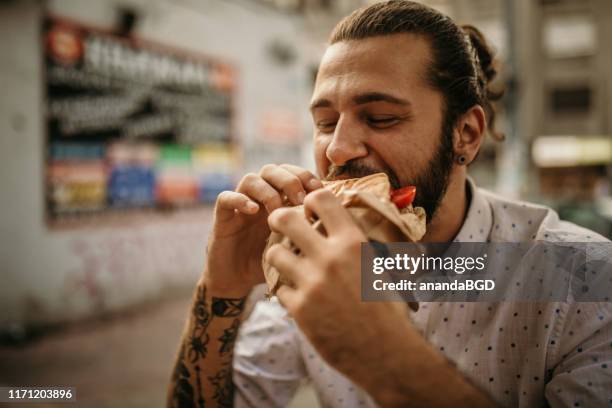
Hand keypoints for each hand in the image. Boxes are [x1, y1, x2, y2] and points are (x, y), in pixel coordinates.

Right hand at [204, 164, 322, 296]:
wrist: (238, 281)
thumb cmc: (270, 263)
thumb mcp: (296, 247)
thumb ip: (312, 234)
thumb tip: (344, 228)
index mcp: (280, 200)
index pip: (293, 173)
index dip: (306, 177)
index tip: (320, 192)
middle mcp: (260, 198)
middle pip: (273, 169)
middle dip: (289, 180)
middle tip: (301, 200)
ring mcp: (241, 205)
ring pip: (251, 179)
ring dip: (268, 190)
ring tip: (278, 209)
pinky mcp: (222, 217)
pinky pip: (226, 198)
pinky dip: (240, 199)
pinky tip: (253, 210)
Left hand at [265, 189, 494, 406]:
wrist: (388, 353)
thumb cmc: (389, 308)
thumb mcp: (379, 266)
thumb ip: (356, 244)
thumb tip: (340, 224)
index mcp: (353, 242)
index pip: (321, 198)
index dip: (310, 201)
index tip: (309, 212)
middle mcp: (329, 257)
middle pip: (284, 219)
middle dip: (278, 219)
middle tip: (280, 227)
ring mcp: (311, 283)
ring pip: (274, 253)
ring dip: (279, 257)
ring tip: (289, 265)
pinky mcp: (299, 309)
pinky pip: (279, 288)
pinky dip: (287, 291)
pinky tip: (300, 297)